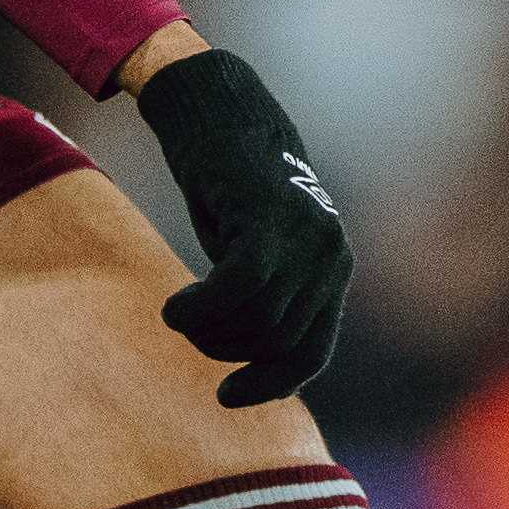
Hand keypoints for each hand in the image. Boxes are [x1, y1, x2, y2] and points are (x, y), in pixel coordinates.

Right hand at [132, 45, 351, 408]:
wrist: (219, 110)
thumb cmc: (230, 187)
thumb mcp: (257, 250)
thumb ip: (266, 299)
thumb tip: (251, 358)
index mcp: (333, 269)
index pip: (311, 353)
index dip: (271, 384)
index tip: (226, 397)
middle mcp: (331, 255)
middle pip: (276, 341)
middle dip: (224, 348)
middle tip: (189, 327)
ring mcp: (305, 236)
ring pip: (257, 321)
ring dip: (207, 331)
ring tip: (180, 312)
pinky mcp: (270, 218)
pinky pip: (237, 289)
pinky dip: (200, 310)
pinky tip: (174, 308)